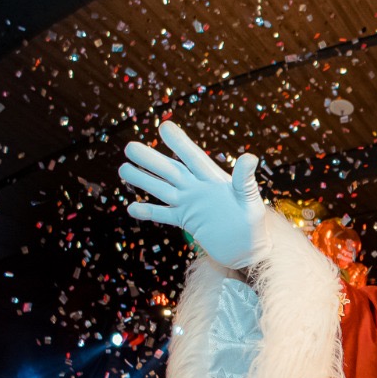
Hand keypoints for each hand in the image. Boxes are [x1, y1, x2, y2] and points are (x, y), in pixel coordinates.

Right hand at [120, 121, 270, 269]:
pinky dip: (148, 212)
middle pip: (171, 171)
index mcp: (214, 180)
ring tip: (122, 169)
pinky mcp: (187, 221)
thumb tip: (250, 157)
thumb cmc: (254, 224)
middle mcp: (198, 189)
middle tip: (129, 147)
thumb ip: (244, 180)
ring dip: (143, 180)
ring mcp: (190, 204)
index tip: (164, 126)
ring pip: (162, 189)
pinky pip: (163, 215)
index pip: (193, 158)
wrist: (248, 251)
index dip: (179, 143)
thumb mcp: (250, 200)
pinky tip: (131, 207)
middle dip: (151, 159)